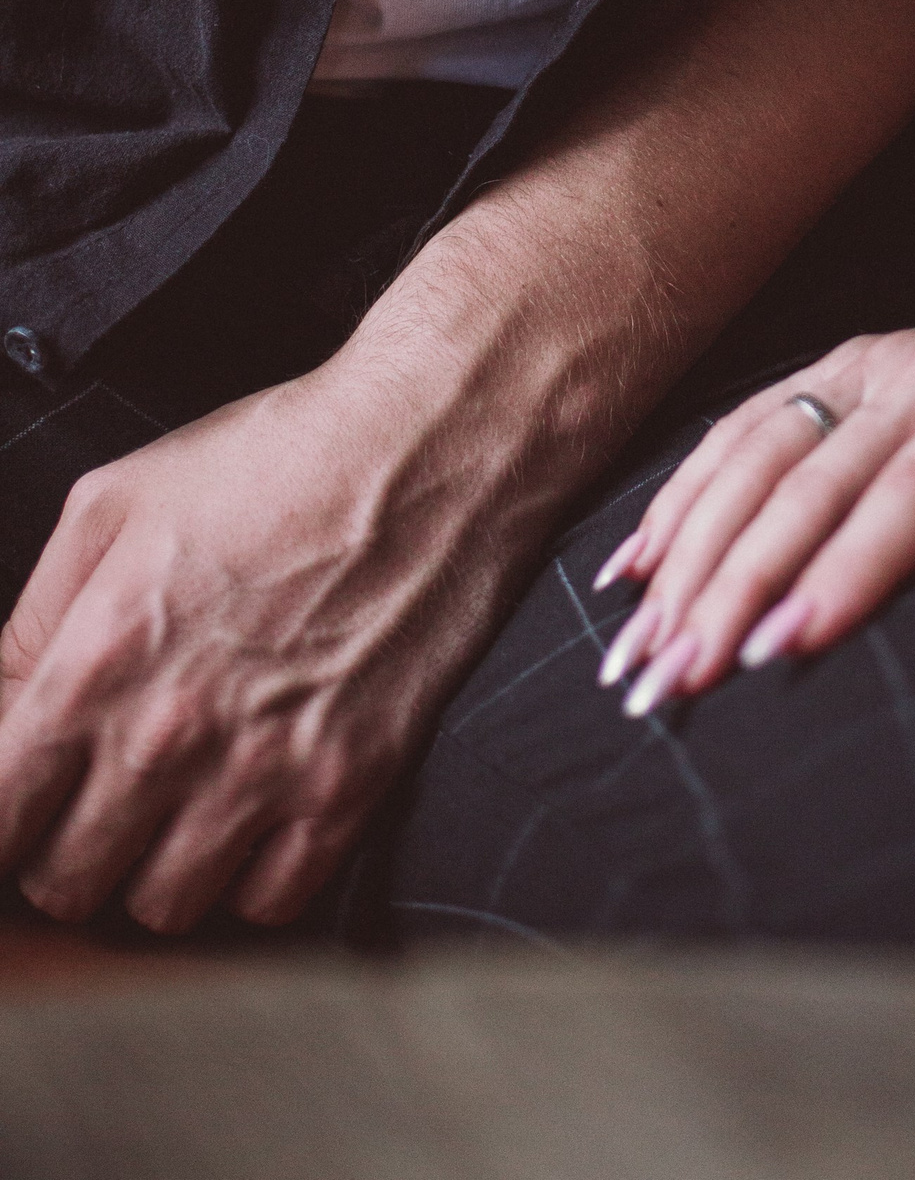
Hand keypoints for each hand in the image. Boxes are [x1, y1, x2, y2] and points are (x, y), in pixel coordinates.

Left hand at [0, 362, 531, 933]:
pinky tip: (257, 816)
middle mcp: (169, 738)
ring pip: (162, 910)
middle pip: (66, 886)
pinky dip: (253, 878)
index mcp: (96, 666)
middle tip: (99, 805)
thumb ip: (32, 621)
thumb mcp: (115, 501)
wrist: (429, 447)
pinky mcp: (348, 789)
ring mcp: (262, 773)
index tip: (21, 807)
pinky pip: (269, 903)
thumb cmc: (278, 459)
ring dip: (156, 872)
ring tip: (178, 813)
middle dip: (67, 851)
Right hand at [591, 261, 914, 708]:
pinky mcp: (831, 373)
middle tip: (674, 683)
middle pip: (808, 486)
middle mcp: (912, 373)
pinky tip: (631, 574)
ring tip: (635, 652)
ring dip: (687, 554)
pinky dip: (679, 501)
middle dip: (732, 587)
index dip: (845, 571)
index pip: (911, 494)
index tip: (783, 649)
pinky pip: (737, 432)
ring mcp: (861, 368)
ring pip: (753, 459)